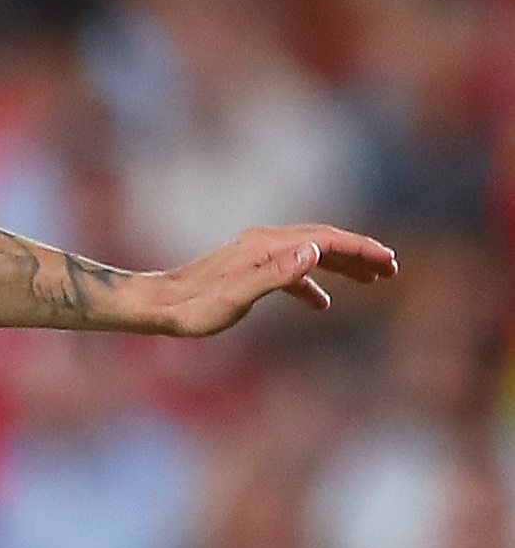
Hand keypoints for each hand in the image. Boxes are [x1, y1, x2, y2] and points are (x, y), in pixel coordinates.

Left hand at [152, 224, 397, 336]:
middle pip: (323, 242)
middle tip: (391, 270)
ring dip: (341, 266)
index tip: (389, 262)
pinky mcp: (246, 270)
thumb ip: (278, 274)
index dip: (361, 249)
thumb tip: (315, 251)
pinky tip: (320, 303)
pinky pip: (289, 271)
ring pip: (309, 255)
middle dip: (359, 254)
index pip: (326, 240)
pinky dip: (310, 283)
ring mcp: (255, 255)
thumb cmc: (194, 308)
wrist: (156, 306)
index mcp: (267, 246)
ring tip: (369, 282)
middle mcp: (264, 243)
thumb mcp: (238, 296)